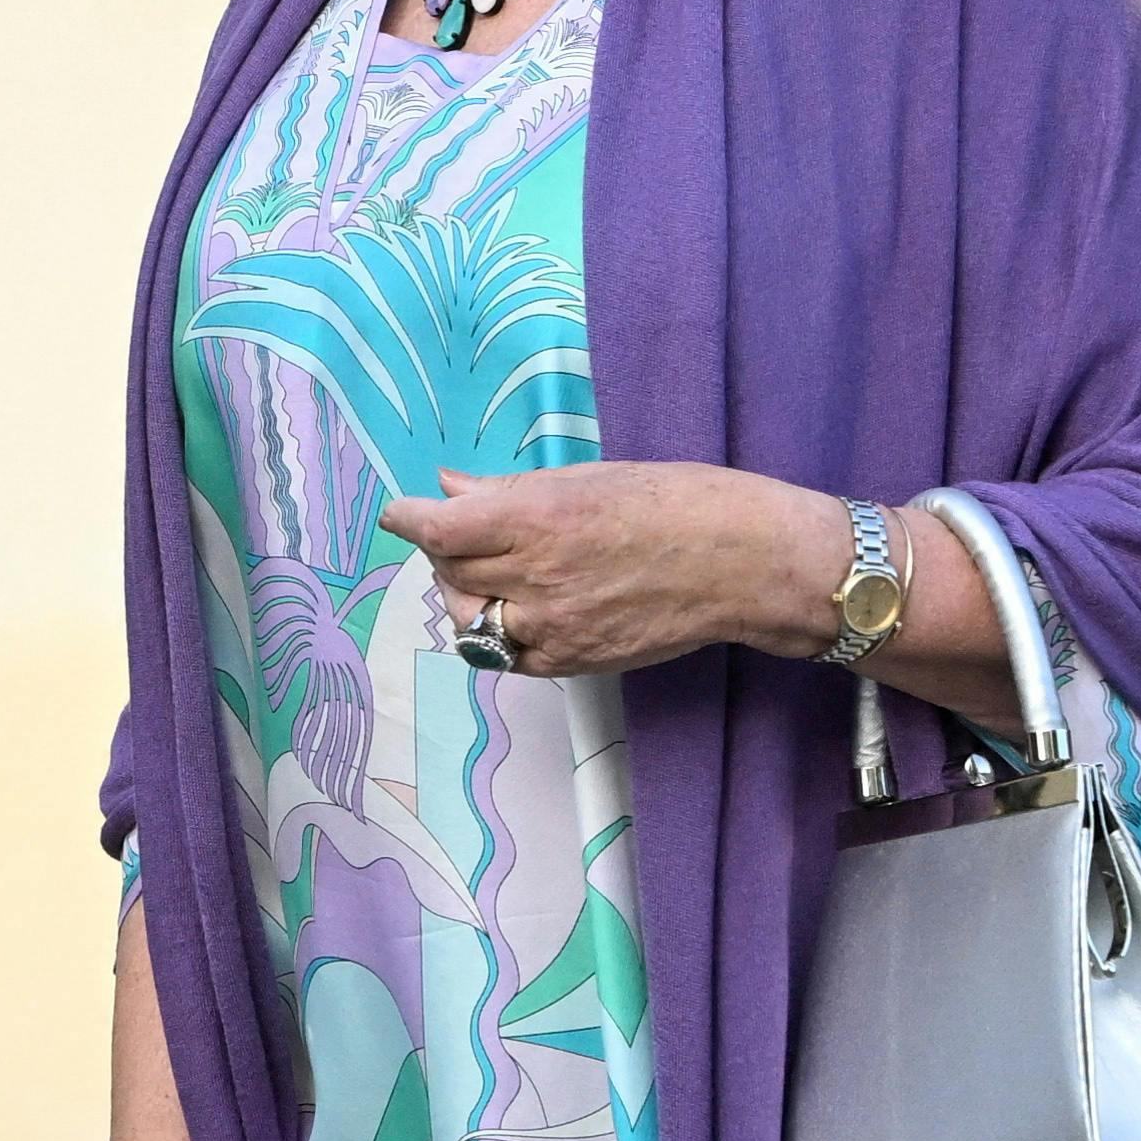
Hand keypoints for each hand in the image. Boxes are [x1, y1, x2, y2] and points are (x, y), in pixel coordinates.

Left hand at [376, 459, 836, 678]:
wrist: (740, 562)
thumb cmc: (676, 502)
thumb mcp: (589, 478)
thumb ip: (511, 491)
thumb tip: (451, 487)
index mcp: (536, 520)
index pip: (440, 528)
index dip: (410, 519)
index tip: (399, 512)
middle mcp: (534, 578)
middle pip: (449, 571)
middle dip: (446, 550)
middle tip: (467, 533)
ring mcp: (550, 627)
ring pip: (470, 618)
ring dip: (469, 593)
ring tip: (500, 571)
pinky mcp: (569, 662)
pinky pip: (505, 654)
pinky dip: (497, 632)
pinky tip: (521, 609)